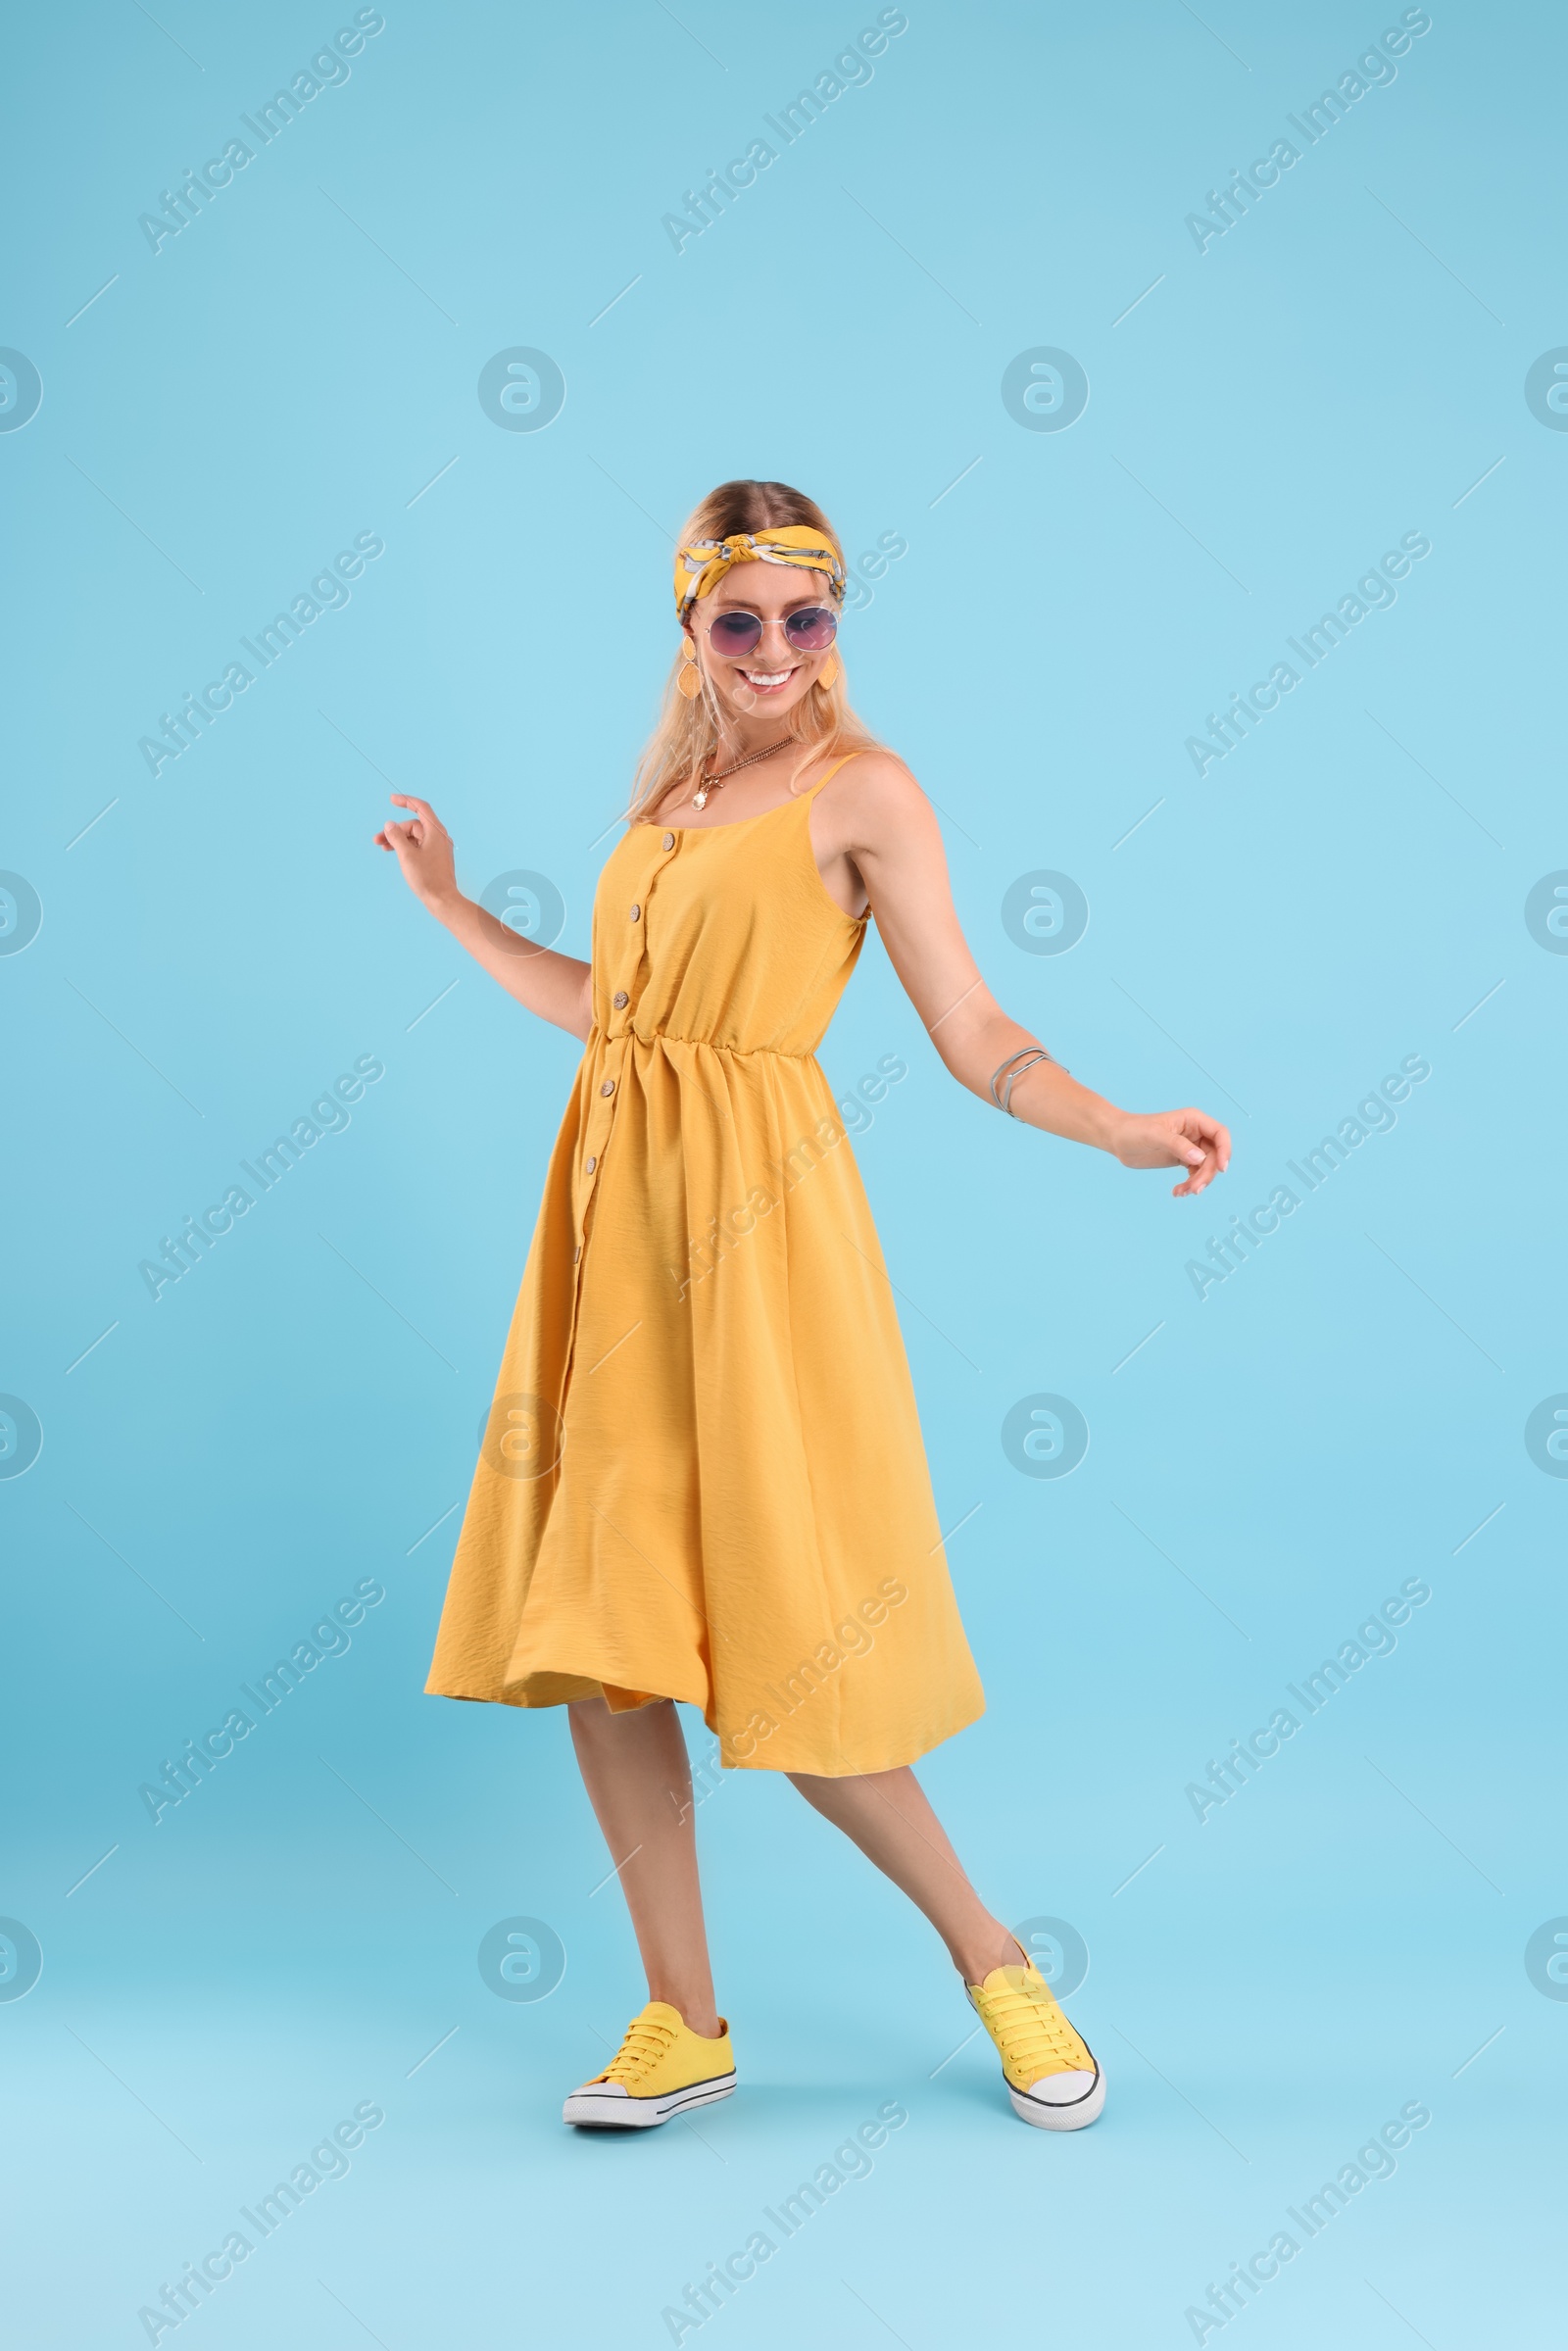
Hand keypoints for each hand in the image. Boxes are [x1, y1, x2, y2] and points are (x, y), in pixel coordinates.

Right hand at [374, 794, 458, 911]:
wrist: (442, 900)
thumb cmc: (427, 878)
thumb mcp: (406, 855)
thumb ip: (396, 837)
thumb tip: (389, 825)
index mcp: (436, 831)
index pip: (421, 808)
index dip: (406, 801)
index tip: (392, 799)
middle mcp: (439, 837)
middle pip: (413, 825)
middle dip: (395, 830)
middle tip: (377, 839)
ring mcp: (438, 848)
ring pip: (414, 837)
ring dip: (398, 839)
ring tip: (381, 846)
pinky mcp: (435, 859)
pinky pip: (418, 846)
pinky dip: (405, 847)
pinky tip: (393, 852)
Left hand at [1113, 1108, 1230, 1196]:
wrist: (1117, 1139)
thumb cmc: (1134, 1130)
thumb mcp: (1155, 1136)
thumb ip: (1178, 1145)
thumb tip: (1200, 1159)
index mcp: (1193, 1120)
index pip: (1220, 1134)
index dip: (1225, 1151)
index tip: (1221, 1169)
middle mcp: (1195, 1132)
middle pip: (1214, 1156)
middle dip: (1207, 1174)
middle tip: (1195, 1189)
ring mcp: (1189, 1147)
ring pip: (1205, 1168)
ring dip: (1198, 1182)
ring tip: (1182, 1192)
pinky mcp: (1181, 1159)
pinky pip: (1194, 1174)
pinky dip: (1189, 1184)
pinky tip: (1177, 1192)